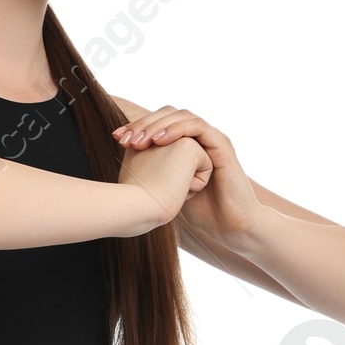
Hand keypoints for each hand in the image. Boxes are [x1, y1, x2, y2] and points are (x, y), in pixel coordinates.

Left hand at [112, 107, 259, 244]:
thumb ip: (152, 176)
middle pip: (167, 115)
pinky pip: (198, 127)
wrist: (228, 228)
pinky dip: (178, 130)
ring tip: (140, 140)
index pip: (158, 124)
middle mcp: (198, 138)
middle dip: (143, 124)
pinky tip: (159, 141)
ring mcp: (211, 140)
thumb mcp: (167, 192)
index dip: (136, 127)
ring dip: (158, 125)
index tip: (116, 137)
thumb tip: (122, 172)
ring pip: (182, 117)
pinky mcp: (222, 146)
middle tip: (124, 137)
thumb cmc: (200, 214)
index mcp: (185, 145)